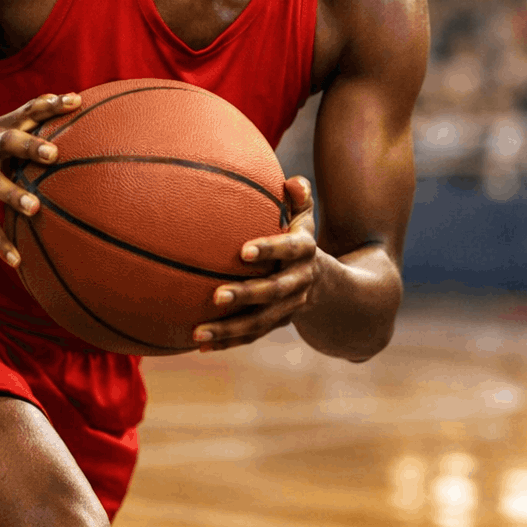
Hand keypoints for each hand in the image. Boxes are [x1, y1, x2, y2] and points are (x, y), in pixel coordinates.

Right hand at [0, 92, 79, 265]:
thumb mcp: (0, 129)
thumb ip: (33, 122)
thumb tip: (78, 102)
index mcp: (1, 129)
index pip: (27, 111)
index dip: (50, 105)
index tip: (75, 101)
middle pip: (9, 142)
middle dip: (30, 146)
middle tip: (54, 154)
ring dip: (14, 196)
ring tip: (35, 208)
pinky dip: (0, 242)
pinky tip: (17, 260)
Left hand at [193, 176, 322, 351]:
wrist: (329, 287)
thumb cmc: (301, 241)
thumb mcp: (306, 219)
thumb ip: (300, 198)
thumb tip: (292, 182)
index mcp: (306, 252)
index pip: (290, 250)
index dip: (269, 250)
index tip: (243, 251)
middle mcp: (299, 282)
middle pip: (273, 291)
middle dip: (246, 295)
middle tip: (216, 296)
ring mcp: (289, 307)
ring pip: (259, 322)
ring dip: (229, 330)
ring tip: (197, 332)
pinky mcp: (276, 324)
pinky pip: (252, 335)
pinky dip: (228, 342)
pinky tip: (200, 345)